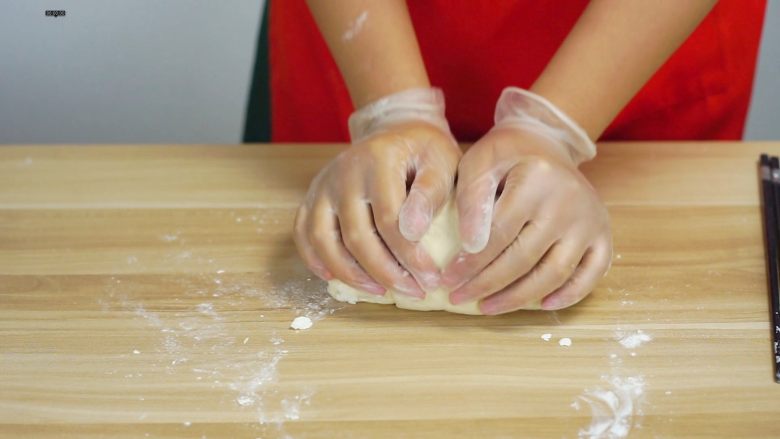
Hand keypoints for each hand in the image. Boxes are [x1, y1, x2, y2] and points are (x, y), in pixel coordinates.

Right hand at [294, 120, 460, 297]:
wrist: (395, 130)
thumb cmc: (424, 151)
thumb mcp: (441, 162)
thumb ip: (431, 193)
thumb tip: (413, 232)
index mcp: (378, 161)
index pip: (389, 220)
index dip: (410, 256)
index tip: (431, 279)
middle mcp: (343, 173)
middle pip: (356, 236)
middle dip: (385, 272)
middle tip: (413, 291)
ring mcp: (323, 185)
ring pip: (324, 240)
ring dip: (351, 274)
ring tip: (381, 291)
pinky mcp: (313, 197)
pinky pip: (303, 234)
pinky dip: (316, 261)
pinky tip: (338, 278)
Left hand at [442, 124, 611, 313]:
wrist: (546, 143)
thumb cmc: (506, 155)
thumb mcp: (479, 161)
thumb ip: (471, 198)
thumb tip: (470, 247)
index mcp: (537, 179)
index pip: (499, 234)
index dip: (470, 262)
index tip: (447, 279)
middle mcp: (569, 201)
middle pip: (524, 258)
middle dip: (487, 284)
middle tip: (458, 298)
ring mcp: (590, 220)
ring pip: (555, 273)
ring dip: (519, 298)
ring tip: (487, 307)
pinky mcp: (602, 233)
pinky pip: (592, 273)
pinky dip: (570, 295)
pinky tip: (542, 306)